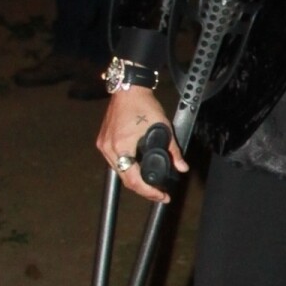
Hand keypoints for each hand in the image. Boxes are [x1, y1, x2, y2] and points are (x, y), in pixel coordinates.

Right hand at [96, 86, 186, 204]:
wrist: (129, 88)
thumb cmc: (144, 105)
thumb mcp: (163, 128)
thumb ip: (173, 151)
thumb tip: (182, 167)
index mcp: (122, 146)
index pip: (134, 180)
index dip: (149, 192)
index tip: (162, 196)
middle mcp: (109, 148)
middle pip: (125, 179)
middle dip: (143, 190)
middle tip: (159, 194)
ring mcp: (103, 145)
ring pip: (119, 171)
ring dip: (134, 180)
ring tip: (151, 185)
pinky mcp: (102, 141)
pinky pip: (115, 161)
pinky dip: (127, 168)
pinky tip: (138, 170)